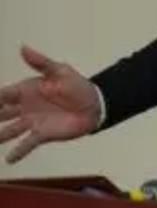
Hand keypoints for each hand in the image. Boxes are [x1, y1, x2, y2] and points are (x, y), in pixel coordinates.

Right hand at [0, 45, 100, 163]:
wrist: (95, 105)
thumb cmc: (77, 85)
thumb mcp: (60, 71)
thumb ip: (41, 62)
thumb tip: (23, 47)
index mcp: (25, 90)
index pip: (2, 95)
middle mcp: (24, 107)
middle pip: (0, 114)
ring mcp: (31, 122)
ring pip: (8, 130)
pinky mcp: (41, 134)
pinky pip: (26, 144)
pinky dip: (18, 152)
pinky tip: (9, 160)